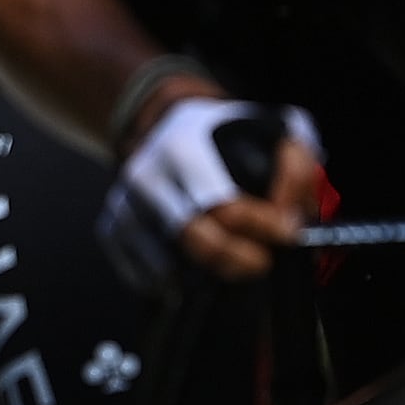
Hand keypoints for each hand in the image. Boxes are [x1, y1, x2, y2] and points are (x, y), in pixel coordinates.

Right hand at [102, 88, 324, 293]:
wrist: (164, 122)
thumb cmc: (222, 132)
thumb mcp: (270, 128)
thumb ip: (294, 168)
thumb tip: (293, 217)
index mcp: (183, 148)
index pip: (225, 206)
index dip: (262, 228)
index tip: (286, 235)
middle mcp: (147, 176)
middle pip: (194, 240)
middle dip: (235, 260)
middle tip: (260, 263)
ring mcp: (124, 204)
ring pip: (167, 266)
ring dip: (204, 275)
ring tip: (230, 264)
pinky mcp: (110, 226)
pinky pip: (141, 274)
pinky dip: (172, 282)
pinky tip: (194, 271)